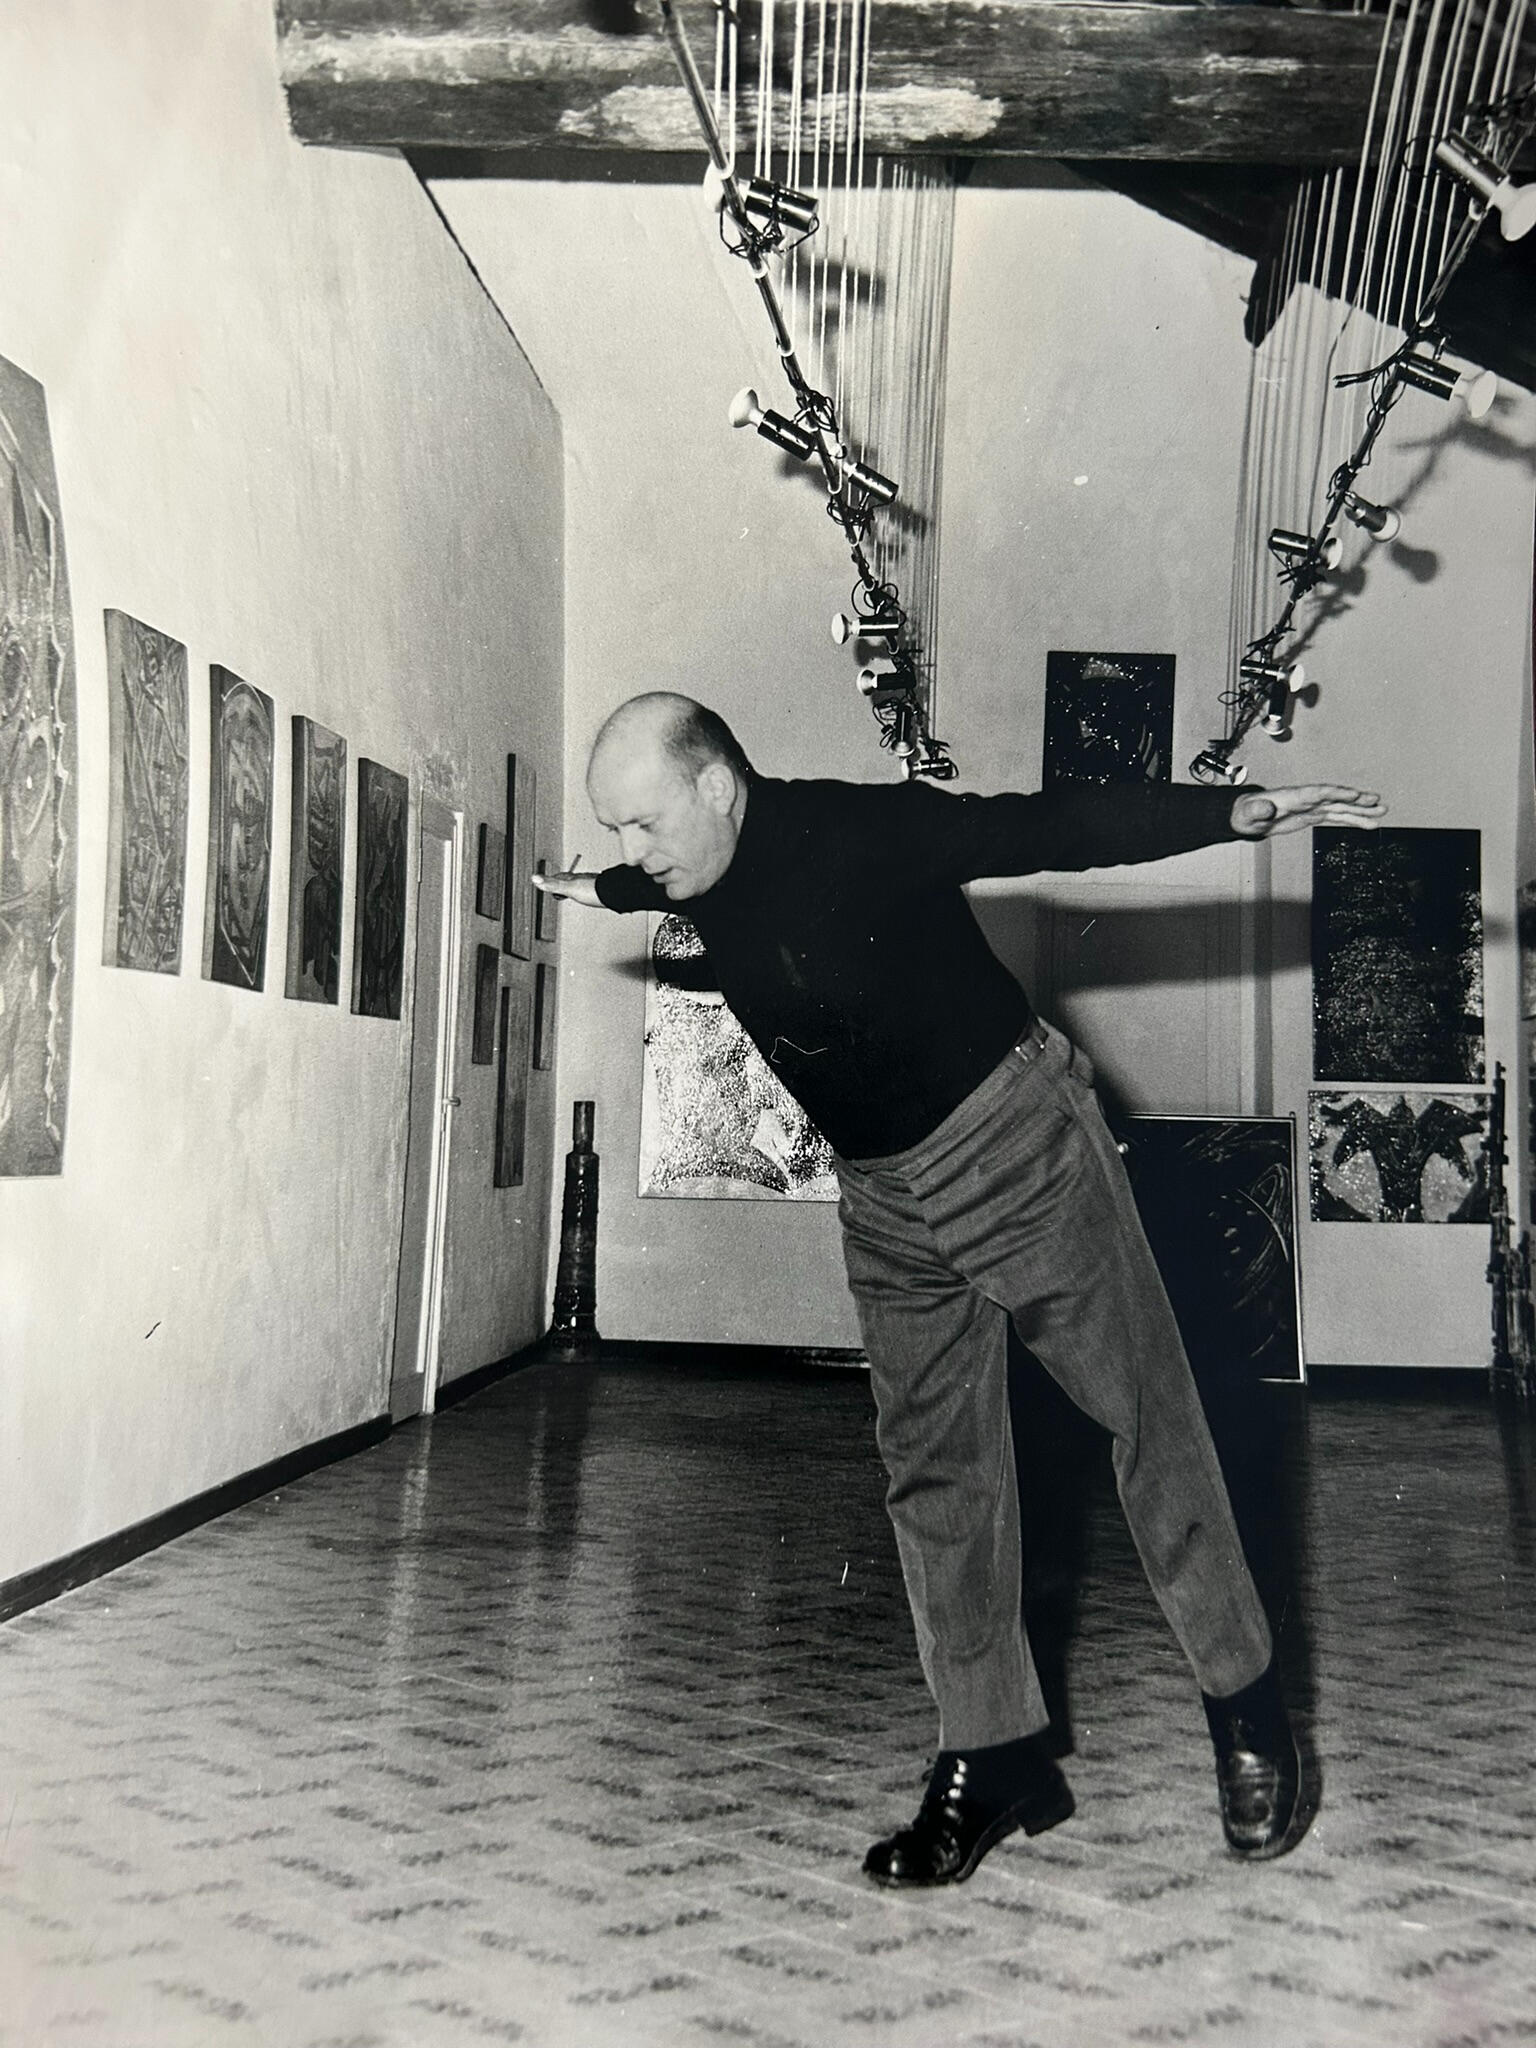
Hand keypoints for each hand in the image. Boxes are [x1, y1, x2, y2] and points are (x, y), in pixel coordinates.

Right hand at [532, 869, 602, 907]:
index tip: (542, 881)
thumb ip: (552, 885)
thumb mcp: (569, 889)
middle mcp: (581, 880)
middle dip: (561, 883)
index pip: (557, 878)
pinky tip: (589, 896)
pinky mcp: (600, 892)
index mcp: (572, 879)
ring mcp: (591, 885)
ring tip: (570, 891)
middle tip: (554, 886)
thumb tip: (534, 878)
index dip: (550, 880)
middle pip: (568, 881)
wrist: (615, 893)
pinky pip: (589, 890)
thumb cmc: (593, 890)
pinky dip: (585, 892)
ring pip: (579, 885)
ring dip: (573, 888)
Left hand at [1230, 785, 1386, 838]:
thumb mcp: (1249, 814)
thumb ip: (1258, 811)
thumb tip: (1265, 810)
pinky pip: (1337, 817)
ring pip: (1341, 808)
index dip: (1337, 792)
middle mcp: (1307, 799)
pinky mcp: (1314, 816)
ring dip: (1361, 811)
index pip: (1319, 792)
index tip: (1353, 795)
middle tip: (1377, 801)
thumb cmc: (1248, 813)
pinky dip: (1353, 820)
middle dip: (1356, 799)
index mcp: (1294, 796)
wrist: (1248, 817)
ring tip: (1382, 812)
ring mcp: (1312, 807)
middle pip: (1336, 798)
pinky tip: (1368, 823)